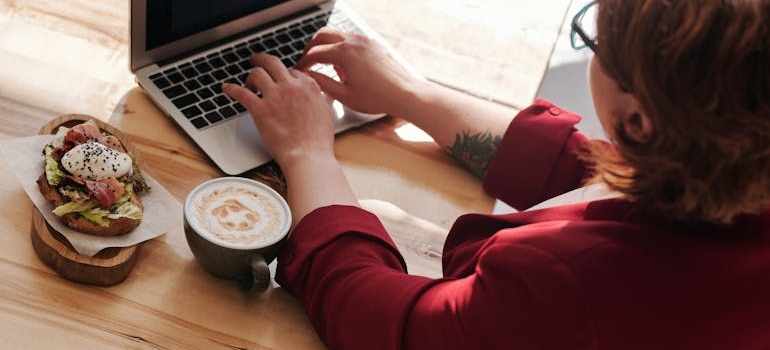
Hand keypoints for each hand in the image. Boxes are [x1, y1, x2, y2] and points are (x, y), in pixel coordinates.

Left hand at [222, 53, 335, 166]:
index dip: (284, 75)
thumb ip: (321, 100)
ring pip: (257, 73)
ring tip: (248, 83)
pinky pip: (241, 93)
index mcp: (308, 86)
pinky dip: (232, 89)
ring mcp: (275, 96)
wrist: (308, 156)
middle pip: (273, 63)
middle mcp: (291, 86)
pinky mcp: (260, 109)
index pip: (292, 71)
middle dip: (262, 59)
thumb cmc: (318, 140)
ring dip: (250, 76)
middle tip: (256, 60)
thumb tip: (321, 96)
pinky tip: (227, 88)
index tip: (280, 80)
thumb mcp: (326, 113)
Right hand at [295, 27, 421, 115]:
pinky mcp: (373, 43)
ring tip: (328, 67)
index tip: (299, 70)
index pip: (314, 53)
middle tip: (307, 61)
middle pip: (322, 35)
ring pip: (336, 34)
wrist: (405, 94)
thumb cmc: (378, 98)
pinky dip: (342, 47)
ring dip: (327, 46)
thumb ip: (322, 83)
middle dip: (311, 48)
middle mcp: (354, 41)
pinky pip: (350, 39)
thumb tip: (308, 77)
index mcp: (344, 53)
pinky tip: (346, 67)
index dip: (303, 62)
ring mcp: (365, 40)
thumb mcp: (344, 95)